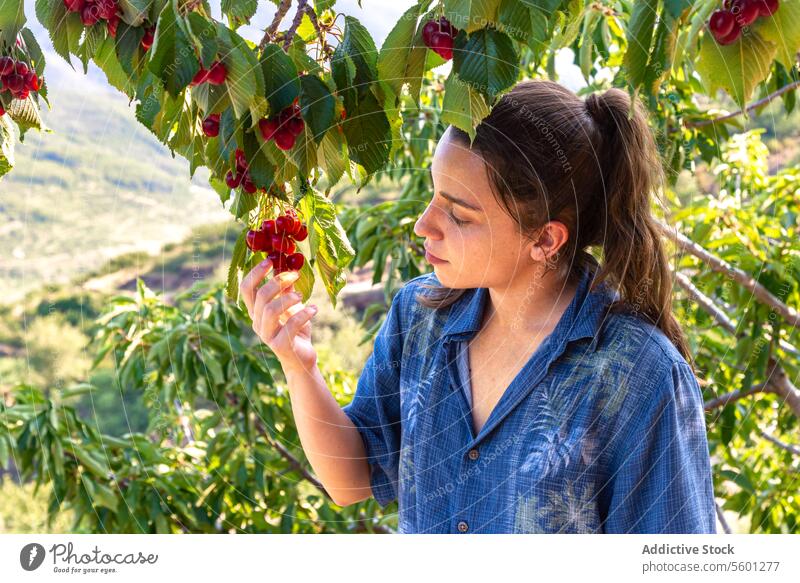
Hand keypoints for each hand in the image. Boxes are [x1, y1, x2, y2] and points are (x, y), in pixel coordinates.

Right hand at [239, 259, 318, 374]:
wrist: (302, 359)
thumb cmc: (296, 330)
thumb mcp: (291, 307)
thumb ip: (286, 290)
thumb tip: (288, 267)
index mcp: (256, 312)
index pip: (246, 289)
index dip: (255, 273)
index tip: (270, 260)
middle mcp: (257, 323)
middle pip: (261, 296)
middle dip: (278, 281)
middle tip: (294, 274)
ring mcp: (267, 335)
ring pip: (271, 310)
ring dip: (288, 298)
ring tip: (302, 296)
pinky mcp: (280, 346)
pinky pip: (291, 325)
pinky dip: (304, 314)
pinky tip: (315, 309)